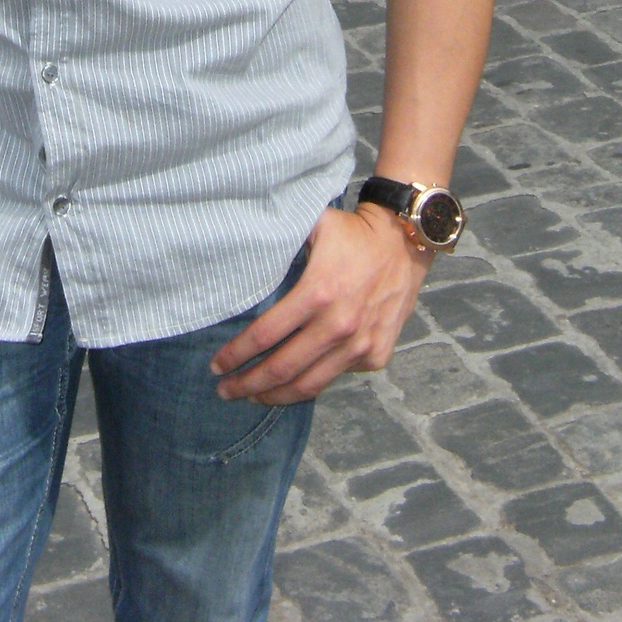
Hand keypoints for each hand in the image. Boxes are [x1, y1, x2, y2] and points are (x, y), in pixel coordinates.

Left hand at [209, 204, 431, 404]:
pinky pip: (335, 376)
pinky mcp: (376, 356)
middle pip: (282, 369)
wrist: (405, 244)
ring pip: (308, 385)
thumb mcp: (312, 224)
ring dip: (274, 395)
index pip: (265, 335)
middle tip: (225, 391)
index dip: (236, 354)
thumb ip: (278, 241)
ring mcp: (359, 346)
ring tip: (252, 397)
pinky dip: (310, 382)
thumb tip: (238, 254)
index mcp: (317, 294)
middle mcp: (338, 326)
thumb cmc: (352, 233)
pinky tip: (292, 381)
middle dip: (246, 384)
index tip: (216, 365)